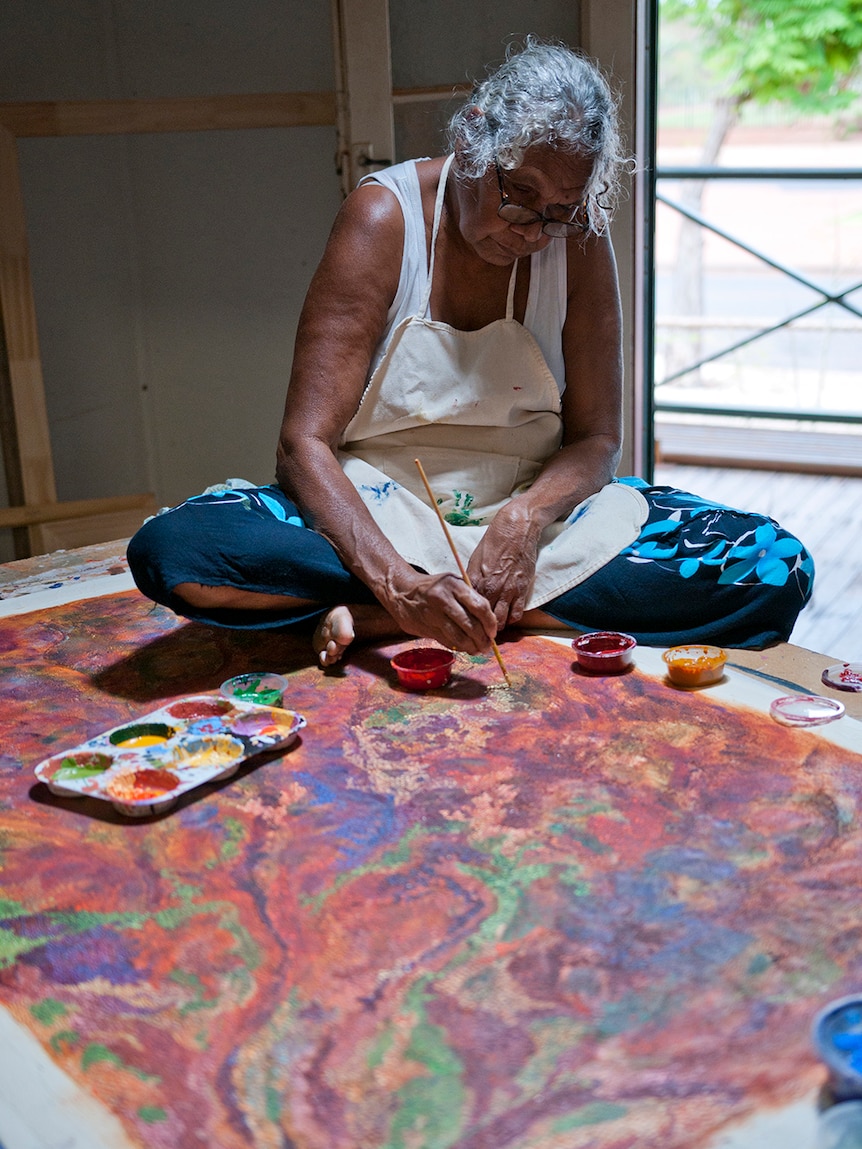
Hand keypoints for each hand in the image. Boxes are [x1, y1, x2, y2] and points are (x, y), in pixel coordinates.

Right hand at [382, 570, 497, 653]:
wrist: (402, 591)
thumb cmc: (434, 588)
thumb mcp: (453, 584)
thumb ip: (470, 599)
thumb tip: (488, 624)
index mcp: (454, 585)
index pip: (480, 606)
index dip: (490, 623)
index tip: (493, 631)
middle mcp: (443, 599)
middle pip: (470, 625)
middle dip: (482, 639)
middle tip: (487, 646)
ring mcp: (432, 615)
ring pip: (458, 637)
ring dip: (471, 647)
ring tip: (477, 649)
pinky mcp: (425, 628)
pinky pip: (446, 642)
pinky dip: (458, 647)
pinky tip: (463, 647)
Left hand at [466, 504, 540, 629]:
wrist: (516, 529)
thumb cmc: (494, 541)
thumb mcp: (475, 558)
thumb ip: (471, 578)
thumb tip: (465, 593)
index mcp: (476, 580)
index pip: (467, 608)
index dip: (466, 618)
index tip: (465, 625)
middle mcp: (491, 588)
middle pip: (483, 618)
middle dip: (480, 628)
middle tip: (478, 634)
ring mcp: (508, 590)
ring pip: (500, 620)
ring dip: (496, 627)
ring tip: (492, 630)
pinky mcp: (522, 590)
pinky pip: (517, 614)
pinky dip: (511, 619)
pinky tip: (507, 618)